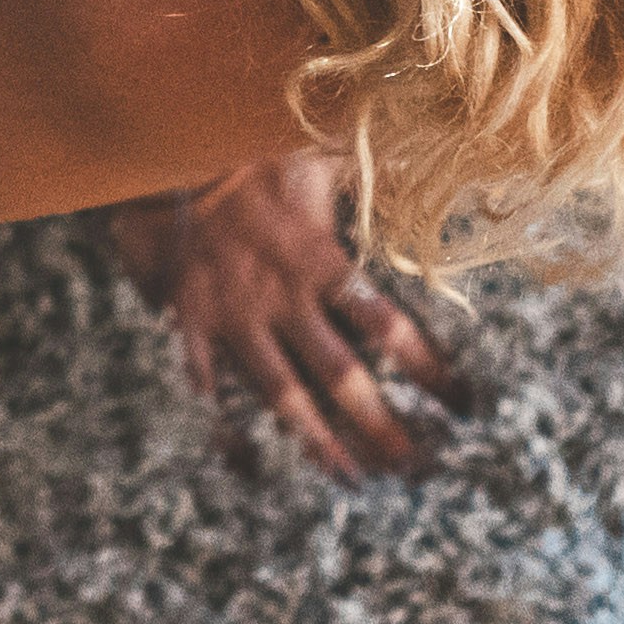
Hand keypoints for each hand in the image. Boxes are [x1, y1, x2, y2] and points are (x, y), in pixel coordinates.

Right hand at [101, 153, 468, 478]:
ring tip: (347, 477)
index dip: (427, 367)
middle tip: (413, 468)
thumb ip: (362, 170)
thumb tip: (423, 156)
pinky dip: (225, 420)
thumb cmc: (245, 146)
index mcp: (321, 261)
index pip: (387, 325)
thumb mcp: (315, 150)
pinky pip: (210, 380)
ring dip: (317, 441)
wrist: (163, 152)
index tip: (460, 401)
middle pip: (343, 377)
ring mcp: (236, 317)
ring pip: (283, 394)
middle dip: (381, 426)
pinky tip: (243, 457)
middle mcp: (285, 300)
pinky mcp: (192, 320)